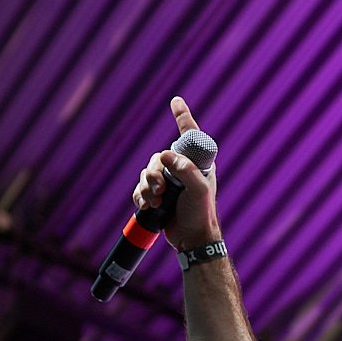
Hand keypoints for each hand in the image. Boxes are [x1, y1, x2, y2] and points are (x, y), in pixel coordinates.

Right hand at [132, 96, 219, 248]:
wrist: (192, 240)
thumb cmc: (201, 214)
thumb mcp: (198, 191)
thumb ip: (185, 170)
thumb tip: (166, 155)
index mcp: (198, 164)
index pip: (189, 136)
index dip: (182, 117)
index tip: (176, 100)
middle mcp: (182, 169)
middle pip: (158, 158)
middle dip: (154, 173)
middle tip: (160, 189)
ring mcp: (169, 182)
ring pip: (146, 172)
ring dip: (146, 187)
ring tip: (155, 202)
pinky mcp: (157, 195)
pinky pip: (140, 187)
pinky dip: (140, 196)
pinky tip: (147, 206)